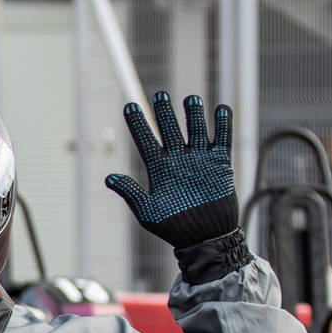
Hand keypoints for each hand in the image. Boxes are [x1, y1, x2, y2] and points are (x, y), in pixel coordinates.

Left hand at [105, 92, 237, 250]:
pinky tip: (221, 109)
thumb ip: (131, 193)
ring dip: (194, 114)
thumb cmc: (174, 228)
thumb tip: (109, 178)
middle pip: (170, 129)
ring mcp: (200, 160)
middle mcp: (178, 159)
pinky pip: (222, 140)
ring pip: (196, 129)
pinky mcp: (220, 164)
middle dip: (165, 112)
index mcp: (159, 168)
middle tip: (160, 94)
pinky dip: (222, 125)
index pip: (146, 139)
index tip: (129, 106)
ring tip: (190, 99)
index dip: (138, 123)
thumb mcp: (148, 212)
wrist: (205, 238)